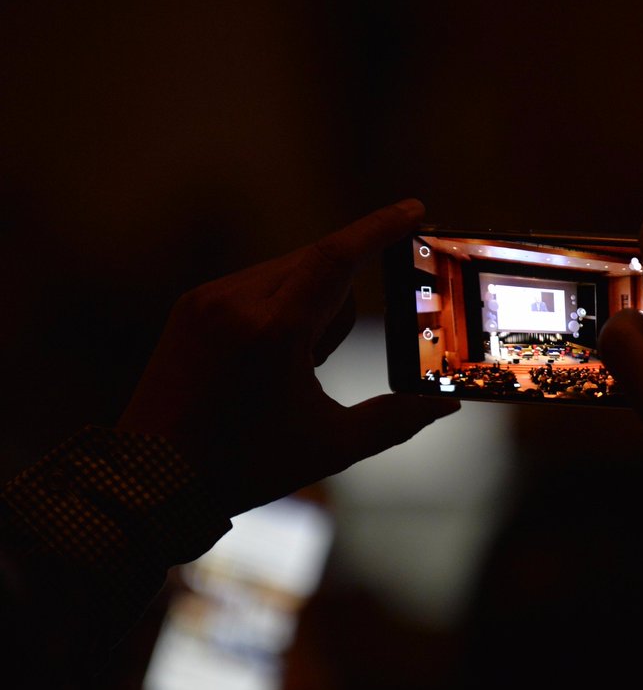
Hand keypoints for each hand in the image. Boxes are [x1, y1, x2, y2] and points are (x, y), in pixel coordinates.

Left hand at [117, 199, 458, 515]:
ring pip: (285, 273)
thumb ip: (395, 420)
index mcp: (275, 331)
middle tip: (328, 356)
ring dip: (308, 305)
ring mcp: (207, 299)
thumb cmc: (245, 465)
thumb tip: (445, 405)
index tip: (414, 208)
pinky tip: (265, 360)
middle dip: (340, 297)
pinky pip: (253, 285)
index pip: (337, 257)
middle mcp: (237, 302)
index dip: (380, 228)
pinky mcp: (190, 307)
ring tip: (288, 372)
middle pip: (316, 264)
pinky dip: (277, 308)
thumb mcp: (331, 446)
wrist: (151, 481)